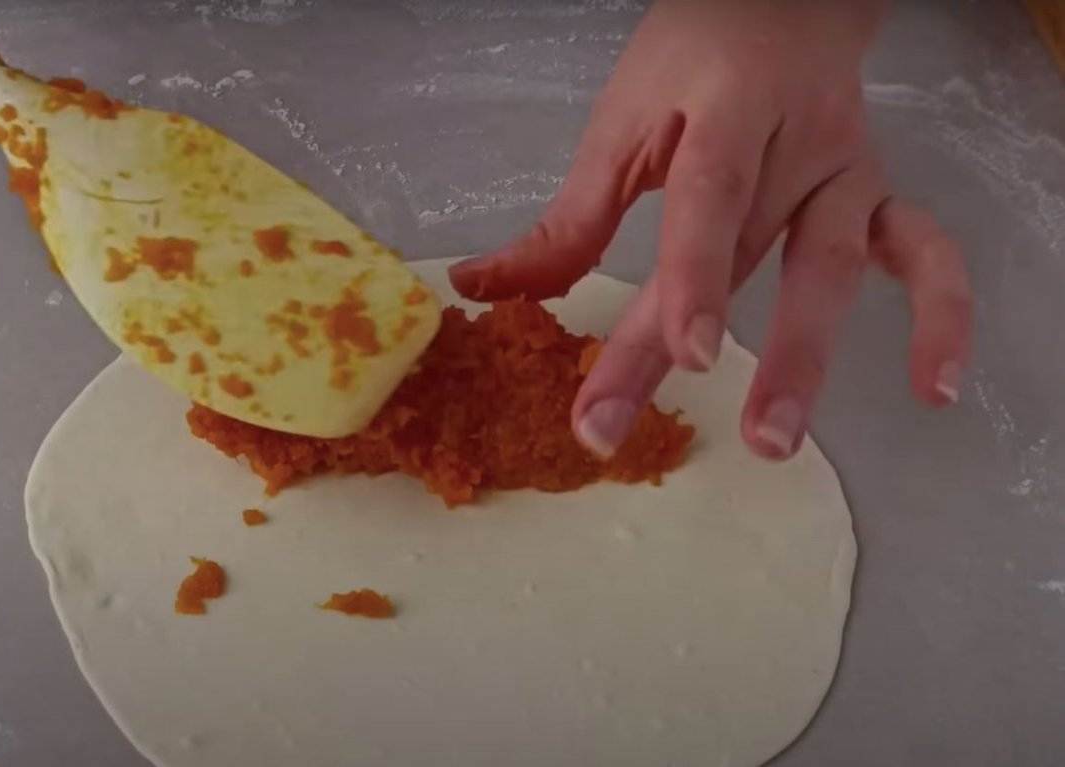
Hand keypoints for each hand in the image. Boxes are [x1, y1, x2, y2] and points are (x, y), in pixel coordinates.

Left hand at [449, 0, 970, 460]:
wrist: (784, 4)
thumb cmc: (691, 65)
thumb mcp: (619, 125)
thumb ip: (565, 218)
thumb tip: (480, 288)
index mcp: (726, 116)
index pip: (707, 200)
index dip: (696, 276)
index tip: (679, 355)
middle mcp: (795, 148)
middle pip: (748, 252)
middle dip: (693, 343)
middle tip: (636, 430)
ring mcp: (845, 174)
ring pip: (837, 266)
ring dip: (807, 356)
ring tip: (774, 441)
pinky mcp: (878, 195)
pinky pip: (928, 254)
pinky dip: (942, 316)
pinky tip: (932, 388)